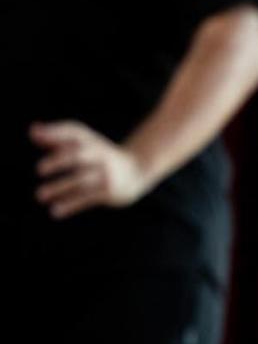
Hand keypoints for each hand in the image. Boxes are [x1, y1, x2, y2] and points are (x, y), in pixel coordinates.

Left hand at [30, 121, 153, 219]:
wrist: (137, 170)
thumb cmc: (101, 156)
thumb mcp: (86, 144)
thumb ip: (58, 138)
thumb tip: (33, 131)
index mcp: (92, 141)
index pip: (74, 132)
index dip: (55, 132)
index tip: (35, 135)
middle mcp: (100, 154)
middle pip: (79, 154)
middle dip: (59, 161)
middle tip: (39, 169)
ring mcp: (105, 173)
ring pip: (81, 180)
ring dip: (60, 188)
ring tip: (40, 195)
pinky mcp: (109, 191)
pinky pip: (88, 198)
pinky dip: (71, 205)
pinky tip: (55, 211)